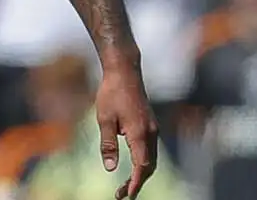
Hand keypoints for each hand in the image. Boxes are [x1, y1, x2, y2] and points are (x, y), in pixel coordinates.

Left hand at [95, 59, 159, 198]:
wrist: (125, 70)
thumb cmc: (112, 92)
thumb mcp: (104, 119)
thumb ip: (108, 144)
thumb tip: (111, 168)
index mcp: (139, 132)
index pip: (142, 166)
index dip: (135, 183)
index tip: (127, 195)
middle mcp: (150, 132)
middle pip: (149, 166)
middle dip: (137, 182)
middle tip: (122, 195)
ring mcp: (152, 128)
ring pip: (152, 158)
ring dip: (141, 173)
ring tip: (126, 186)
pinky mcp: (150, 124)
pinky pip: (151, 149)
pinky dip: (143, 162)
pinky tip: (132, 167)